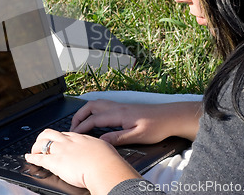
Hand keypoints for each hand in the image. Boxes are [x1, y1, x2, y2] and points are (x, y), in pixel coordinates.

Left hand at [25, 129, 139, 194]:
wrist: (103, 167)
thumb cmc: (107, 160)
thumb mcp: (104, 148)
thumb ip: (97, 148)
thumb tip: (99, 150)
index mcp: (80, 138)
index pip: (65, 134)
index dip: (59, 137)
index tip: (57, 140)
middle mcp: (68, 141)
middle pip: (50, 134)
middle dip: (43, 137)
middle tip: (41, 142)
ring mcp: (61, 150)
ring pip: (42, 143)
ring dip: (36, 147)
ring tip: (33, 150)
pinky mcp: (55, 162)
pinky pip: (39, 158)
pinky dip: (31, 158)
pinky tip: (28, 158)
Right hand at [71, 99, 201, 144]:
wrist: (170, 117)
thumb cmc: (157, 126)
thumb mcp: (137, 136)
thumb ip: (118, 137)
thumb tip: (101, 140)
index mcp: (119, 114)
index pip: (94, 119)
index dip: (81, 127)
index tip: (73, 134)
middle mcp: (117, 107)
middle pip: (91, 107)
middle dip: (79, 116)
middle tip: (72, 128)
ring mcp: (120, 106)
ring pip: (97, 104)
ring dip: (85, 112)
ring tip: (80, 123)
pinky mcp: (124, 108)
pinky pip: (103, 106)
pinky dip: (93, 110)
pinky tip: (95, 118)